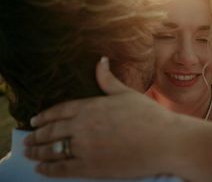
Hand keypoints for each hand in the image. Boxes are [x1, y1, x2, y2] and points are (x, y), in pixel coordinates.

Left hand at [24, 57, 177, 178]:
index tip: (35, 121)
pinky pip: (62, 169)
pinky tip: (42, 169)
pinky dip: (49, 170)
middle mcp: (82, 127)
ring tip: (30, 153)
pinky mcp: (91, 167)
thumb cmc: (149, 115)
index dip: (44, 116)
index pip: (59, 111)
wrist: (164, 141)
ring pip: (52, 150)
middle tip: (28, 140)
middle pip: (51, 131)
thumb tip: (100, 60)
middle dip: (37, 136)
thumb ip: (108, 79)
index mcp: (90, 107)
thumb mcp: (127, 93)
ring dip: (38, 152)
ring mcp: (85, 148)